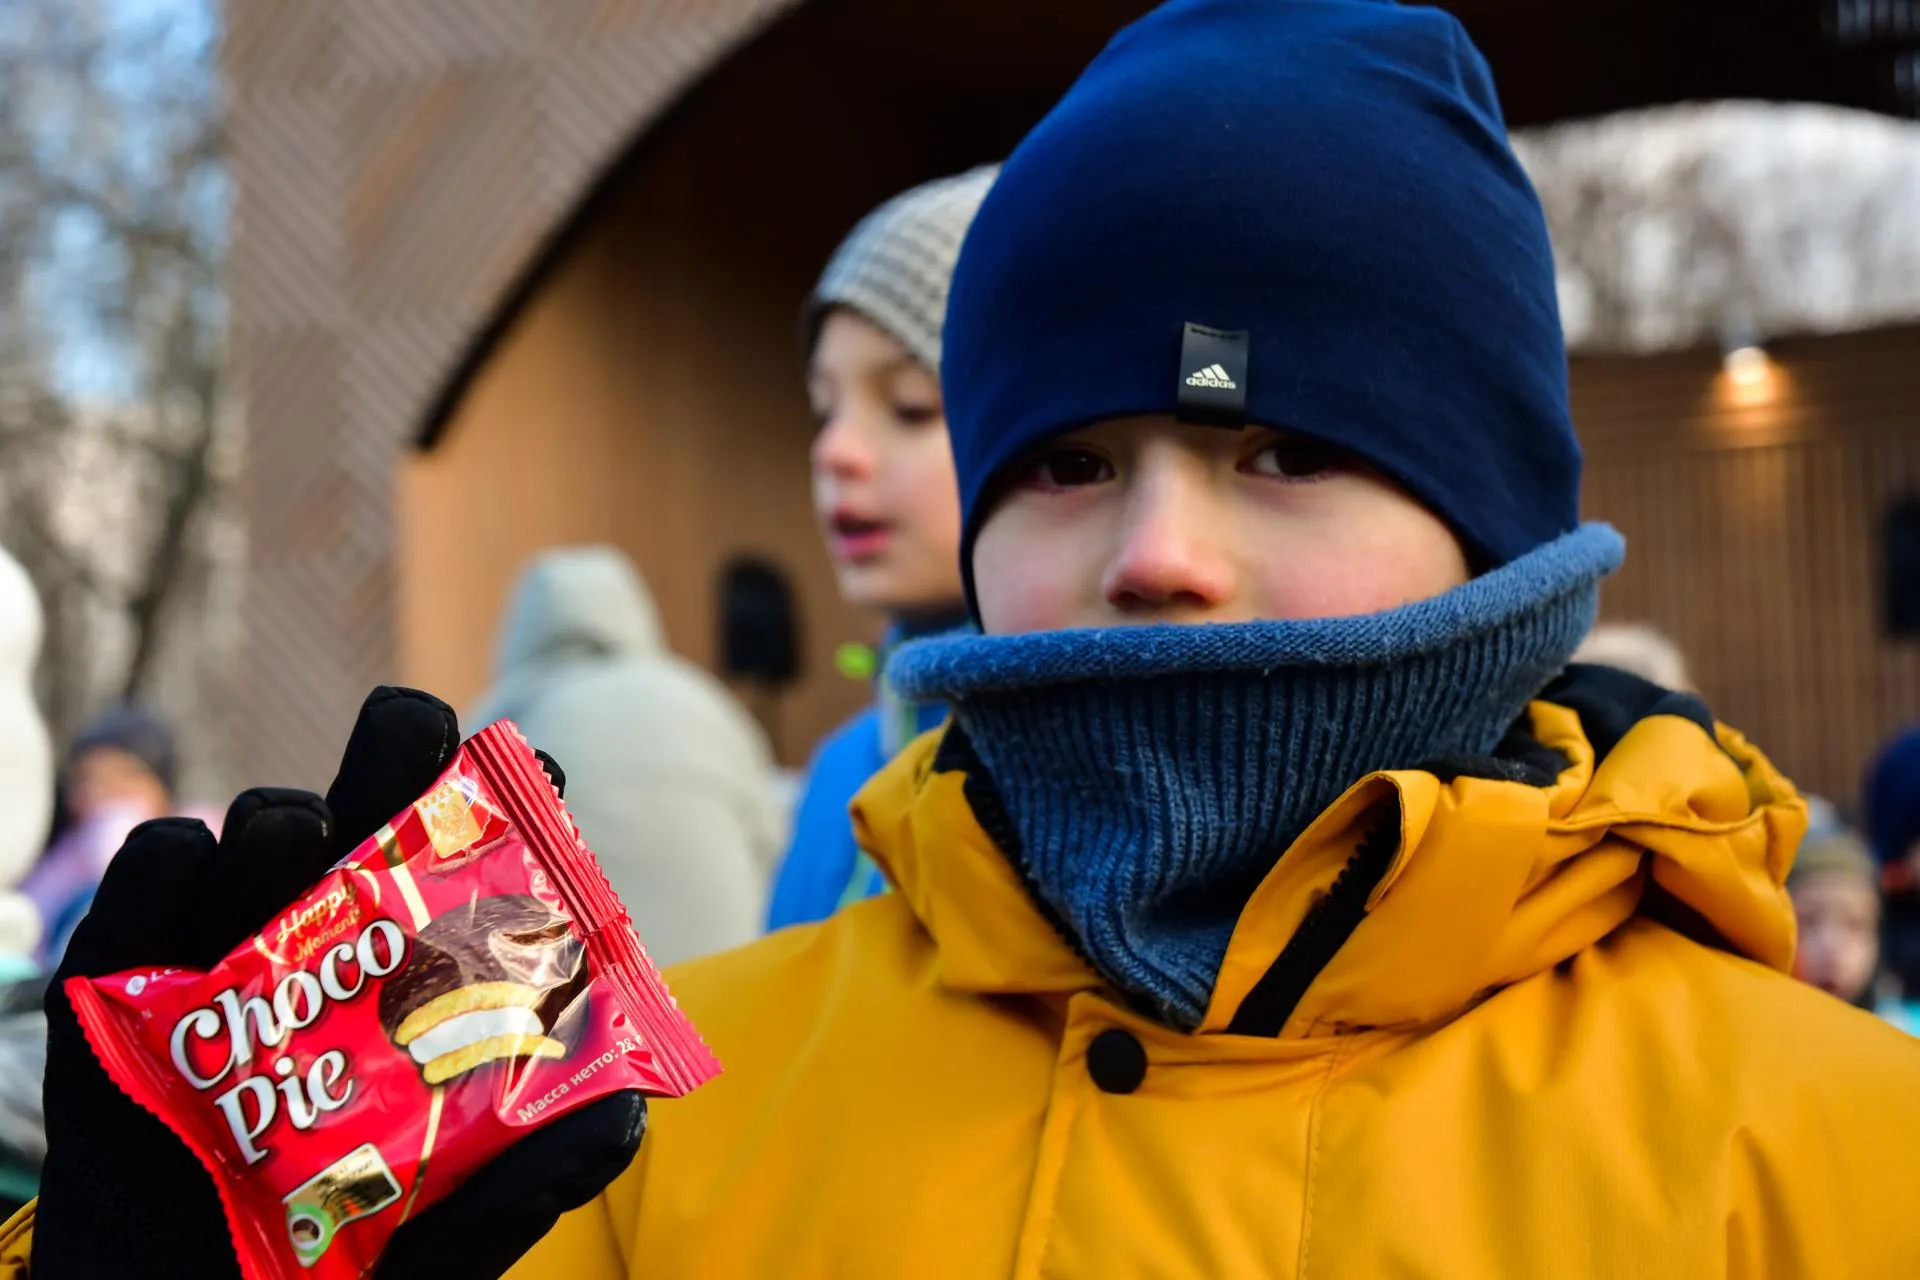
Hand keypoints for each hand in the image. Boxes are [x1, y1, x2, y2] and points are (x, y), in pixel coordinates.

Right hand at [34, 688, 645, 1278]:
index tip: (539, 786)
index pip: (488, 854)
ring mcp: (235, 935)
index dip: (518, 802)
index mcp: (423, 967)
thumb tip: (623, 1122)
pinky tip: (197, 910)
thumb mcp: (443, 1239)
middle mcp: (337, 929)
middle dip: (402, 743)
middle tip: (415, 742)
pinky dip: (176, 861)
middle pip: (382, 789)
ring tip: (298, 856)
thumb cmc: (332, 1265)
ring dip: (285, 820)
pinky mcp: (130, 963)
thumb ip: (527, 1180)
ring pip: (271, 817)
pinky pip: (158, 865)